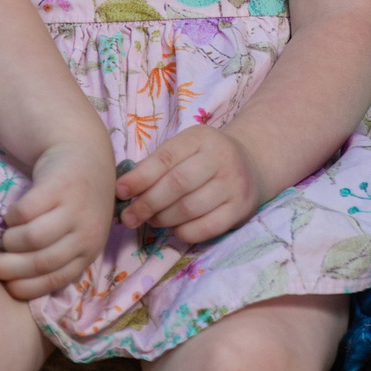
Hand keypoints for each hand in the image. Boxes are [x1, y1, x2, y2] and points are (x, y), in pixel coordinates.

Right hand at [0, 138, 114, 300]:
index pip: (55, 281)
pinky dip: (12, 216)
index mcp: (90, 250)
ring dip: (10, 241)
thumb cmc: (73, 201)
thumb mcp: (74, 233)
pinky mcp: (60, 186)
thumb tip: (15, 283)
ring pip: (32, 239)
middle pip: (40, 263)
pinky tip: (14, 214)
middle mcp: (88, 232)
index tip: (5, 284)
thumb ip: (55, 255)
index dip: (25, 287)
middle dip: (9, 268)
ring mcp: (76, 208)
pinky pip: (25, 212)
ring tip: (5, 237)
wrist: (83, 153)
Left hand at [117, 124, 267, 244]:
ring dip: (162, 219)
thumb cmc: (205, 158)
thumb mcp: (184, 149)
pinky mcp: (241, 209)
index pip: (165, 159)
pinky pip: (205, 228)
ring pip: (189, 209)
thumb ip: (156, 165)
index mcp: (201, 138)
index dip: (139, 178)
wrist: (251, 164)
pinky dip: (182, 232)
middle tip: (129, 216)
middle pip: (177, 185)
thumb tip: (122, 191)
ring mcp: (234, 184)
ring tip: (151, 220)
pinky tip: (175, 227)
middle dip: (147, 204)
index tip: (120, 192)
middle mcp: (222, 158)